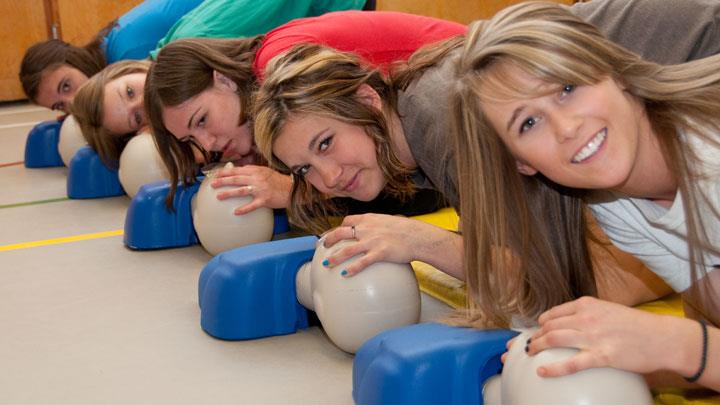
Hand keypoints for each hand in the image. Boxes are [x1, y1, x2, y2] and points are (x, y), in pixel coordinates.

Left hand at [210, 165, 290, 214]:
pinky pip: (252, 205)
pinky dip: (244, 209)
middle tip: (212, 184)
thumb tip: (238, 169)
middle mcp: (257, 178)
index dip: (225, 172)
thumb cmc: (278, 180)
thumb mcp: (265, 171)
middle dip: (223, 181)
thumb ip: (252, 170)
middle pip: (236, 179)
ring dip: (229, 193)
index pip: (237, 170)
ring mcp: (260, 189)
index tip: (215, 174)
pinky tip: (236, 212)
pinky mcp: (265, 200)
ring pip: (241, 190)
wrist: (292, 188)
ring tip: (219, 196)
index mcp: (256, 170)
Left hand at [321, 214, 450, 275]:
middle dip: (328, 239)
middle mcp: (367, 228)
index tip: (332, 233)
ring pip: (347, 249)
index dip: (337, 227)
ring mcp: (373, 241)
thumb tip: (377, 230)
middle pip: (341, 232)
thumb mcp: (390, 221)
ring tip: (326, 264)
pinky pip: (362, 262)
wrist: (419, 236)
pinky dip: (352, 268)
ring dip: (334, 257)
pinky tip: (345, 274)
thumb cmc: (408, 230)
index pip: (348, 221)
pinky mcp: (380, 253)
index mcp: (370, 219)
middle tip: (322, 246)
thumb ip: (379, 225)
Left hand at [528, 296, 686, 376]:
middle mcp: (586, 317)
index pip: (553, 313)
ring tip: (530, 354)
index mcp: (587, 304)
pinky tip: (542, 371)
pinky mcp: (602, 356)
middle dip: (534, 337)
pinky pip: (571, 363)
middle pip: (549, 327)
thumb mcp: (608, 310)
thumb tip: (568, 322)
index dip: (540, 324)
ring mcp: (593, 336)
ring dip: (537, 347)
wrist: (662, 337)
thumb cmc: (637, 325)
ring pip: (554, 340)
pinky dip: (553, 368)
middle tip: (527, 346)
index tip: (535, 331)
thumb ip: (588, 313)